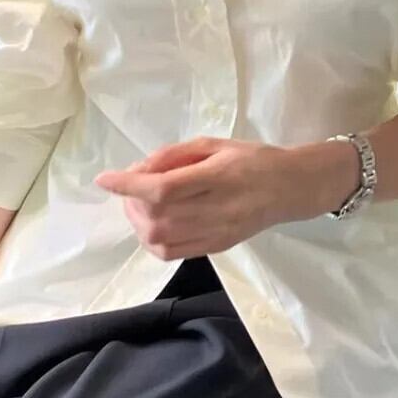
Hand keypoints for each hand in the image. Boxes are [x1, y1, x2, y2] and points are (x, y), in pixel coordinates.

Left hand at [94, 135, 299, 259]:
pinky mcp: (217, 247)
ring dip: (138, 223)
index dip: (128, 185)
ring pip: (160, 239)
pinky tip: (152, 223)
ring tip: (140, 205)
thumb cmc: (253, 159)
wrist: (292, 188)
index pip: (163, 188)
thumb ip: (174, 155)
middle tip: (131, 186)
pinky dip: (151, 240)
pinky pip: (172, 253)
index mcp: (218, 176)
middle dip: (131, 202)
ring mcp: (218, 233)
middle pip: (157, 216)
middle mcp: (218, 209)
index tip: (105, 179)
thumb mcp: (215, 144)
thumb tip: (137, 171)